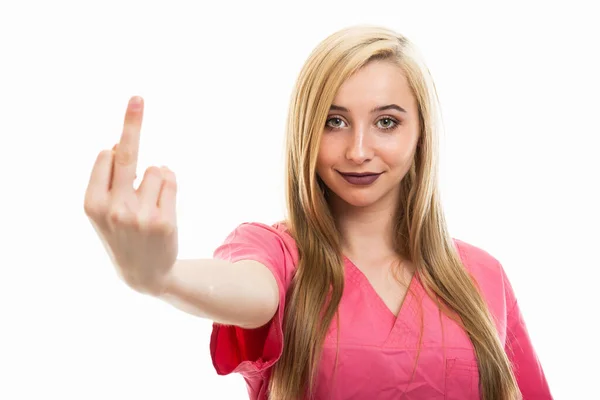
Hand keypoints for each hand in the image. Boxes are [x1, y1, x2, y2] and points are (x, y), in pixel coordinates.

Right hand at [84, 96, 177, 295]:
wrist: (143, 273)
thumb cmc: (121, 233)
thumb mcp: (102, 210)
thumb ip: (106, 179)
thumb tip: (114, 145)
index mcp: (91, 203)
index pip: (107, 156)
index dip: (116, 151)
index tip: (126, 120)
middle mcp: (114, 209)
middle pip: (125, 155)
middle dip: (131, 124)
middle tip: (137, 98)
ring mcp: (140, 216)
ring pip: (157, 169)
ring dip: (156, 178)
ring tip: (149, 204)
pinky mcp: (164, 220)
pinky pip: (170, 180)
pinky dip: (168, 184)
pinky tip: (161, 206)